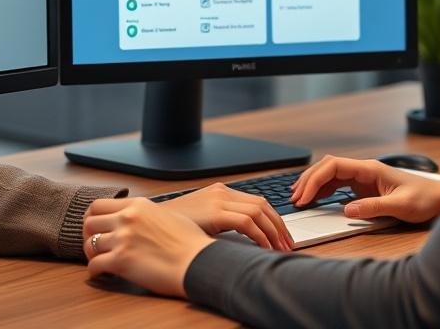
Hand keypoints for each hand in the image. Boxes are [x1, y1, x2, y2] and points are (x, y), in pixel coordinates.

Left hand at [84, 197, 214, 297]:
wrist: (197, 261)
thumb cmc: (190, 242)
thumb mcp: (168, 215)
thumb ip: (148, 214)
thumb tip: (141, 219)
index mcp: (138, 205)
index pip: (99, 205)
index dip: (92, 217)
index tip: (96, 227)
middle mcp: (127, 218)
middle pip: (89, 222)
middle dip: (89, 236)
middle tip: (95, 246)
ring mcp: (123, 238)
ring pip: (89, 244)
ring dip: (92, 255)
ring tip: (100, 261)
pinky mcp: (121, 260)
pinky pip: (94, 266)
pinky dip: (96, 272)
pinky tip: (104, 274)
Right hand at [162, 182, 292, 250]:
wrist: (151, 224)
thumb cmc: (175, 227)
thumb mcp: (204, 220)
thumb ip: (223, 223)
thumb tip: (246, 239)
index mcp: (221, 192)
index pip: (257, 202)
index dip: (273, 220)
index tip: (281, 237)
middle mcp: (222, 192)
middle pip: (262, 205)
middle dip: (279, 226)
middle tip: (287, 244)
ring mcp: (219, 199)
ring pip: (259, 211)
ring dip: (273, 231)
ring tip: (280, 248)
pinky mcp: (215, 211)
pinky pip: (247, 222)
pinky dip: (260, 235)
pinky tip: (264, 247)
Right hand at [290, 155, 439, 223]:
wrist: (439, 199)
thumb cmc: (424, 199)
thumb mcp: (400, 206)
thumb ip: (374, 207)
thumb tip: (348, 210)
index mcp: (370, 169)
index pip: (334, 166)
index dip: (315, 179)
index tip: (304, 196)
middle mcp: (364, 170)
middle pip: (327, 167)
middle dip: (308, 180)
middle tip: (295, 198)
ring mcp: (363, 177)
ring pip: (330, 174)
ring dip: (313, 184)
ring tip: (299, 198)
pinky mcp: (364, 186)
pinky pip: (338, 184)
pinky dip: (323, 190)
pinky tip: (315, 199)